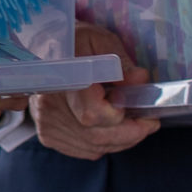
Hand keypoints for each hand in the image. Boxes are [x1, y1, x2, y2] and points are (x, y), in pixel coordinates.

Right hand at [27, 24, 158, 159]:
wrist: (42, 49)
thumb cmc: (74, 42)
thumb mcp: (102, 41)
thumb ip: (122, 63)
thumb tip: (141, 80)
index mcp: (61, 77)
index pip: (92, 113)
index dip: (120, 116)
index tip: (142, 111)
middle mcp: (49, 104)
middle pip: (95, 136)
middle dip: (130, 134)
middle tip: (149, 123)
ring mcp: (46, 122)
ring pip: (92, 147)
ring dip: (120, 141)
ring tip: (134, 125)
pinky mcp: (47, 134)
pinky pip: (84, 150)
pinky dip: (104, 145)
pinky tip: (111, 129)